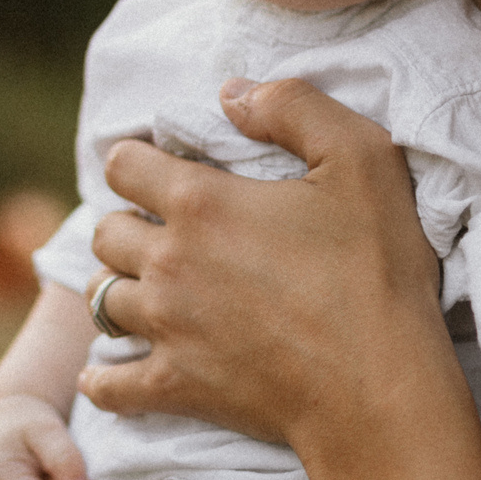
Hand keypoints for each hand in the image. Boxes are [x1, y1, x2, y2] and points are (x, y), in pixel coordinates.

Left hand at [81, 77, 446, 448]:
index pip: (123, 164)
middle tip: (161, 232)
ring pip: (101, 299)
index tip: (160, 171)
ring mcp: (167, 329)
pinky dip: (102, 379)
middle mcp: (168, 263)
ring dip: (118, 288)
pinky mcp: (176, 387)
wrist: (380, 387)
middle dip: (127, 225)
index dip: (138, 161)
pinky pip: (109, 386)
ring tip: (147, 289)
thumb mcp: (360, 159)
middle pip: (104, 232)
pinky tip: (104, 373)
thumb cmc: (376, 271)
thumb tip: (232, 92)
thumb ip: (293, 106)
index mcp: (200, 203)